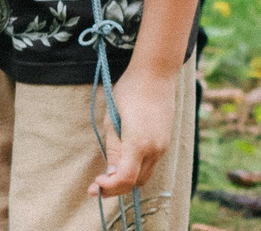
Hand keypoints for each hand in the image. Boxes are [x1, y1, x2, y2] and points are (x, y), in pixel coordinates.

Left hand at [90, 67, 177, 199]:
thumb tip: (110, 172)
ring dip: (127, 180)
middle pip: (136, 182)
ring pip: (145, 175)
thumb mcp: (112, 119)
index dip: (109, 187)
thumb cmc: (129, 91)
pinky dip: (136, 170)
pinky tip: (123, 164)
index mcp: (139, 142)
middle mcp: (155, 149)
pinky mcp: (165, 142)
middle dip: (116, 188)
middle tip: (97, 185)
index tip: (95, 184)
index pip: (125, 178)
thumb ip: (113, 148)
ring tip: (108, 176)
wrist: (156, 73)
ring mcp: (163, 146)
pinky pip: (150, 165)